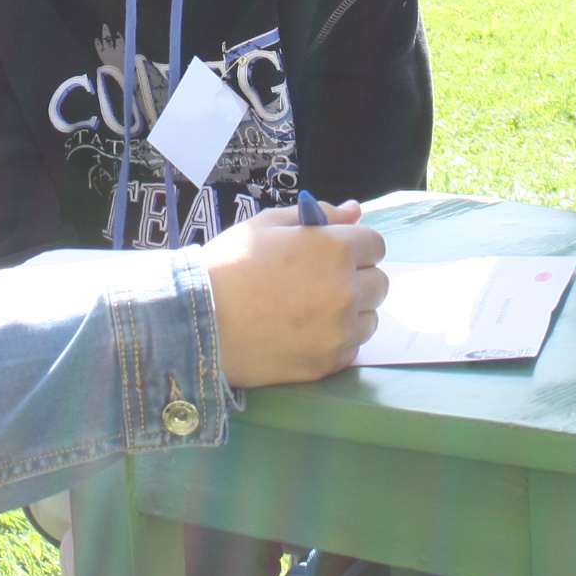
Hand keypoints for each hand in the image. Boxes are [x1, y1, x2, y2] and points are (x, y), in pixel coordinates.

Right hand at [200, 201, 387, 387]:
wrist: (197, 321)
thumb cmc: (229, 266)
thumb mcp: (268, 226)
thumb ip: (318, 215)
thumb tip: (354, 212)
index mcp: (335, 250)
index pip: (375, 245)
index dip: (354, 247)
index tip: (333, 255)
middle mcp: (346, 291)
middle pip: (378, 283)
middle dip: (356, 279)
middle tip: (320, 283)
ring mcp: (339, 331)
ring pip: (369, 319)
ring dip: (351, 313)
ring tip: (310, 311)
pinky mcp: (328, 363)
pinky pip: (351, 349)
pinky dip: (336, 341)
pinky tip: (304, 333)